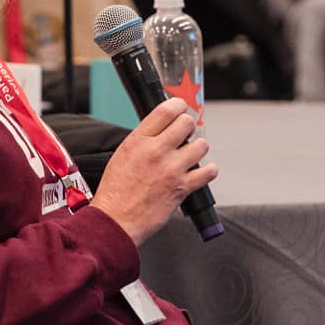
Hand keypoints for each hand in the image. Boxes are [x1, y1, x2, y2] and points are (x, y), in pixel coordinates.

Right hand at [89, 97, 217, 244]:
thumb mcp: (123, 155)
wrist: (116, 220)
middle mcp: (156, 151)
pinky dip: (208, 171)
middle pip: (187, 123)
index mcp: (138, 140)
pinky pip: (208, 172)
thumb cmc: (115, 192)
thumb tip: (161, 130)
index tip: (181, 107)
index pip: (166, 110)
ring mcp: (171, 169)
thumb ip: (143, 140)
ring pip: (201, 145)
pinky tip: (202, 171)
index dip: (178, 105)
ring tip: (191, 154)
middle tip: (185, 133)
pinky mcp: (182, 188)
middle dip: (188, 126)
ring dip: (198, 148)